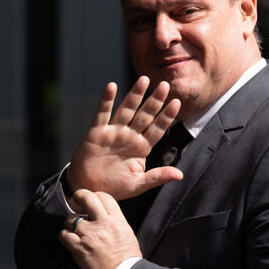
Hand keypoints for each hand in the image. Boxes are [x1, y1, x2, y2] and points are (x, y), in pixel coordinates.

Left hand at [59, 189, 141, 268]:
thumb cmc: (128, 260)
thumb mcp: (127, 234)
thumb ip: (115, 223)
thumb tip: (105, 218)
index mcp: (117, 220)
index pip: (104, 197)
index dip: (96, 196)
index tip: (92, 200)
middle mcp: (102, 224)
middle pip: (87, 198)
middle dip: (79, 196)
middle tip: (77, 199)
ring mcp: (89, 235)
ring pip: (71, 218)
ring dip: (70, 223)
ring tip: (74, 229)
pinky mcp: (79, 248)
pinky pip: (64, 235)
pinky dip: (64, 236)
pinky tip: (69, 240)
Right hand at [67, 76, 182, 201]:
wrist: (88, 189)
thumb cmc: (114, 187)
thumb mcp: (138, 184)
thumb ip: (157, 177)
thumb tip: (180, 175)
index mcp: (142, 147)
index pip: (158, 128)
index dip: (166, 116)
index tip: (177, 103)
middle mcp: (130, 136)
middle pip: (145, 115)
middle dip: (155, 101)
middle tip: (165, 85)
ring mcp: (114, 132)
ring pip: (126, 110)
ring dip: (135, 95)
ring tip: (144, 79)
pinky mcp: (97, 132)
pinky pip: (102, 114)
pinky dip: (106, 100)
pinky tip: (111, 86)